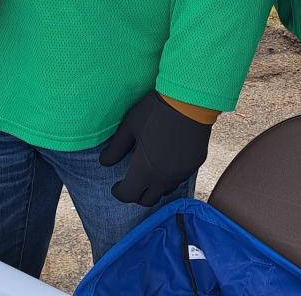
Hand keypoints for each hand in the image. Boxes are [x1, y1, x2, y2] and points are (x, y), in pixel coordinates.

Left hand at [99, 91, 212, 206]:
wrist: (189, 100)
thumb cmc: (155, 111)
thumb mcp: (130, 126)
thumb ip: (116, 148)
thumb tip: (104, 162)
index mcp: (145, 169)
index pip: (128, 194)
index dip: (119, 192)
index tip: (116, 186)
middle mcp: (164, 177)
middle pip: (147, 200)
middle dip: (137, 194)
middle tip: (132, 181)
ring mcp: (182, 172)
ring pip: (165, 190)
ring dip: (155, 186)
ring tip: (151, 172)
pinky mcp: (195, 164)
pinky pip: (180, 178)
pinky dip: (170, 176)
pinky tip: (168, 162)